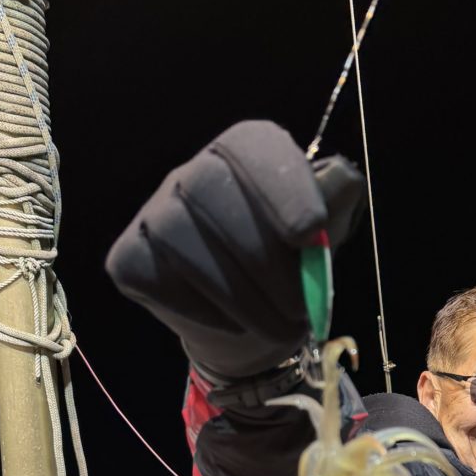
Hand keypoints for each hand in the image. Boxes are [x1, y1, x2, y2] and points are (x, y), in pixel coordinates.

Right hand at [106, 121, 365, 380]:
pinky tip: (233, 323)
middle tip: (301, 306)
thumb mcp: (324, 236)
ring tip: (280, 327)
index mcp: (244, 153)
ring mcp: (154, 214)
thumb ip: (335, 205)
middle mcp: (192, 172)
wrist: (249, 326)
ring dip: (242, 297)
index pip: (254, 148)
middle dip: (264, 258)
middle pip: (211, 191)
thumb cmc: (289, 271)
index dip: (282, 188)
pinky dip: (204, 310)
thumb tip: (345, 179)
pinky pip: (159, 280)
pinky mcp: (130, 259)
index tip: (312, 233)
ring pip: (183, 241)